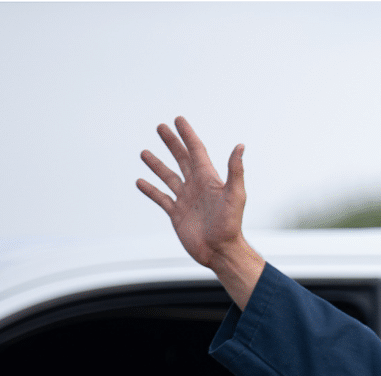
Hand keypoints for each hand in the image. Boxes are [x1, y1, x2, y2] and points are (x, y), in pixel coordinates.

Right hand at [137, 117, 263, 307]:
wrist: (221, 252)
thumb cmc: (231, 225)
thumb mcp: (235, 195)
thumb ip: (235, 171)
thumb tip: (240, 146)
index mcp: (209, 180)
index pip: (196, 151)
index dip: (188, 135)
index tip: (179, 120)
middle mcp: (197, 187)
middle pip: (181, 159)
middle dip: (172, 143)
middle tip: (160, 127)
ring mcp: (186, 200)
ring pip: (168, 177)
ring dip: (157, 164)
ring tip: (144, 152)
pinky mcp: (177, 214)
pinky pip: (161, 198)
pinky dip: (150, 190)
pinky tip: (140, 181)